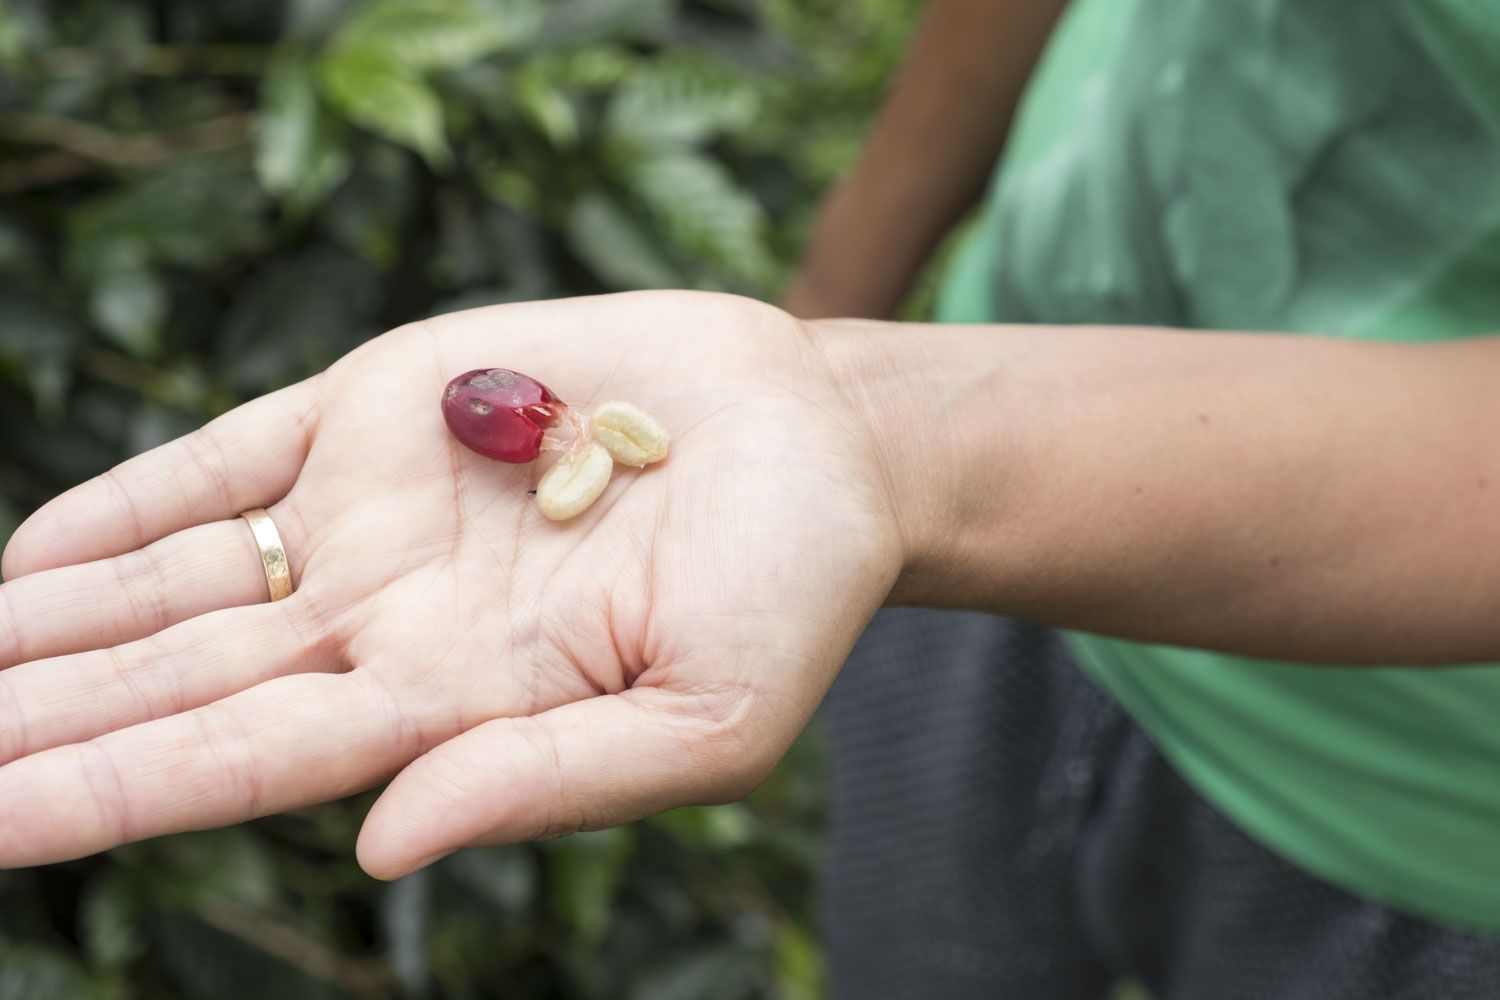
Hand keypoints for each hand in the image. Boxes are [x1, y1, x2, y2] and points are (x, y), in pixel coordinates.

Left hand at [0, 291, 901, 877]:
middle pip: (176, 682)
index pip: (244, 763)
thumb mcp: (705, 722)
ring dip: (48, 630)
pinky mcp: (380, 410)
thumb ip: (548, 785)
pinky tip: (28, 559)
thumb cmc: (791, 595)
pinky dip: (124, 507)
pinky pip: (221, 463)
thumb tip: (377, 847)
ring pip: (175, 584)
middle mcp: (388, 621)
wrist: (820, 439)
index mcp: (454, 708)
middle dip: (38, 718)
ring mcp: (373, 515)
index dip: (108, 792)